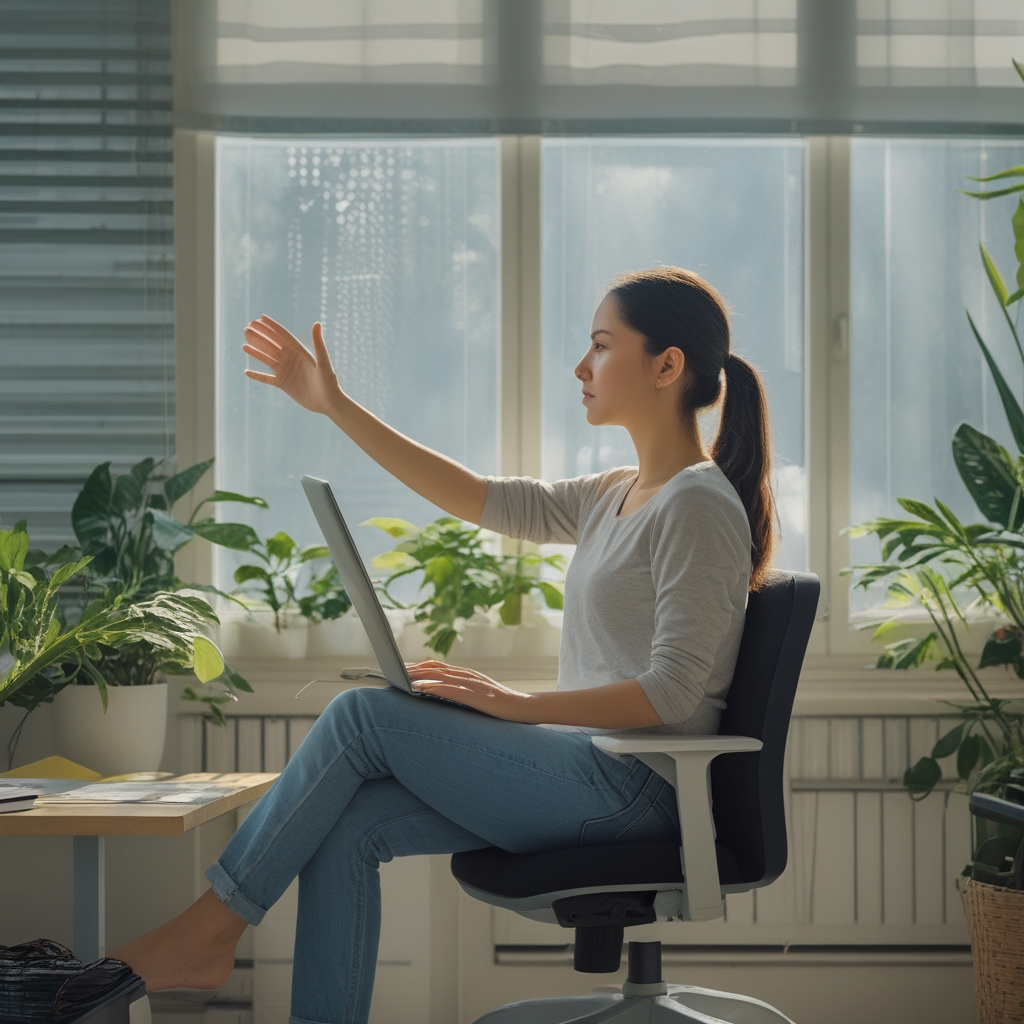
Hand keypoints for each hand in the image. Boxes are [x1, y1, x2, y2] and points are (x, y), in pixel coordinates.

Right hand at [243, 316, 342, 415]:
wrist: (329, 403)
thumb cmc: (329, 382)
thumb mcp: (323, 362)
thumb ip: (318, 344)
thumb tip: (317, 323)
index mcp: (300, 352)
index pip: (283, 336)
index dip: (272, 326)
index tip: (260, 317)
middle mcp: (292, 360)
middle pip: (272, 345)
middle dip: (260, 336)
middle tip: (246, 328)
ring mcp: (286, 371)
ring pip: (267, 359)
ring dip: (256, 351)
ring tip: (244, 344)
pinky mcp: (284, 384)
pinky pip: (267, 378)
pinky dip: (257, 375)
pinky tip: (246, 371)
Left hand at [406, 661, 535, 721]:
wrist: (522, 707)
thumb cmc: (499, 704)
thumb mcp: (477, 694)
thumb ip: (461, 690)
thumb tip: (440, 693)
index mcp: (466, 674)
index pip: (438, 666)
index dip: (419, 665)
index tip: (402, 668)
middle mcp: (466, 675)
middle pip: (435, 667)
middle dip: (414, 668)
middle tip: (396, 670)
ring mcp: (470, 683)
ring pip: (440, 675)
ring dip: (420, 674)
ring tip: (402, 676)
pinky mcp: (474, 694)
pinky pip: (450, 688)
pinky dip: (434, 686)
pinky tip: (421, 687)